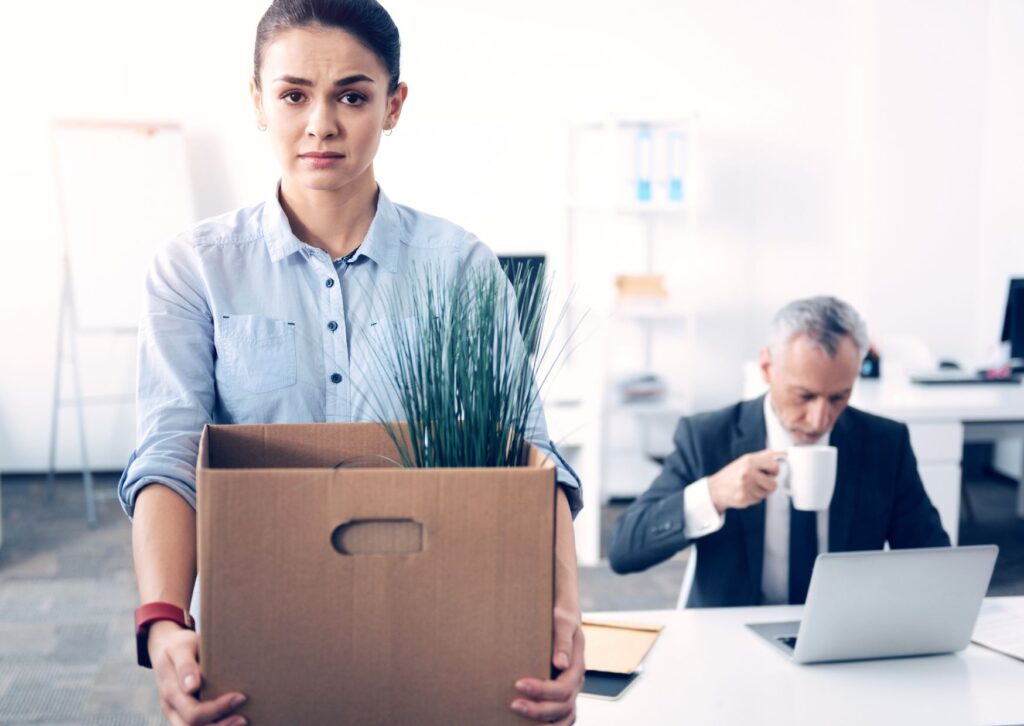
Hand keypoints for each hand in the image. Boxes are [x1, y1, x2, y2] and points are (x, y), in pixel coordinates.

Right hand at [148, 621, 247, 725]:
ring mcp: (175, 713)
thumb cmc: (178, 645)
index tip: (240, 697)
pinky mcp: (182, 714)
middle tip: (244, 718)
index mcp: (170, 691)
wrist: (164, 648)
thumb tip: (192, 687)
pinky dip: (215, 725)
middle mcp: (171, 707)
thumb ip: (185, 665)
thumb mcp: (181, 647)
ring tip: (240, 721)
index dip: (217, 709)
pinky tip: (231, 721)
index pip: (193, 712)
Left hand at [510, 605, 584, 723]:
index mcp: (577, 666)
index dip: (542, 690)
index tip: (519, 684)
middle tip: (514, 704)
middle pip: (563, 707)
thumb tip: (560, 663)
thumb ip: (562, 641)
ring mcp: (570, 692)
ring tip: (520, 724)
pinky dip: (548, 725)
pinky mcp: (561, 697)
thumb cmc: (559, 618)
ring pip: (565, 718)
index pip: (564, 688)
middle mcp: (576, 683)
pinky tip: (527, 724)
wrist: (562, 620)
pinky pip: (561, 719)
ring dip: (544, 724)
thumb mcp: (562, 622)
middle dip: (538, 710)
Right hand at [707, 449, 784, 511]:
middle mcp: (747, 471)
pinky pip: (758, 500)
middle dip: (768, 485)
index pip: (775, 466)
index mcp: (749, 460)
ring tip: (749, 488)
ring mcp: (745, 485)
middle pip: (773, 484)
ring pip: (766, 493)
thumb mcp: (746, 460)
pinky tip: (744, 493)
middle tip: (760, 483)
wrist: (715, 489)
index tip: (769, 473)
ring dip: (760, 492)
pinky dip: (753, 498)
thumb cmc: (733, 474)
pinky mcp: (744, 497)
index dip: (774, 471)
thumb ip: (764, 456)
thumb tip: (784, 454)